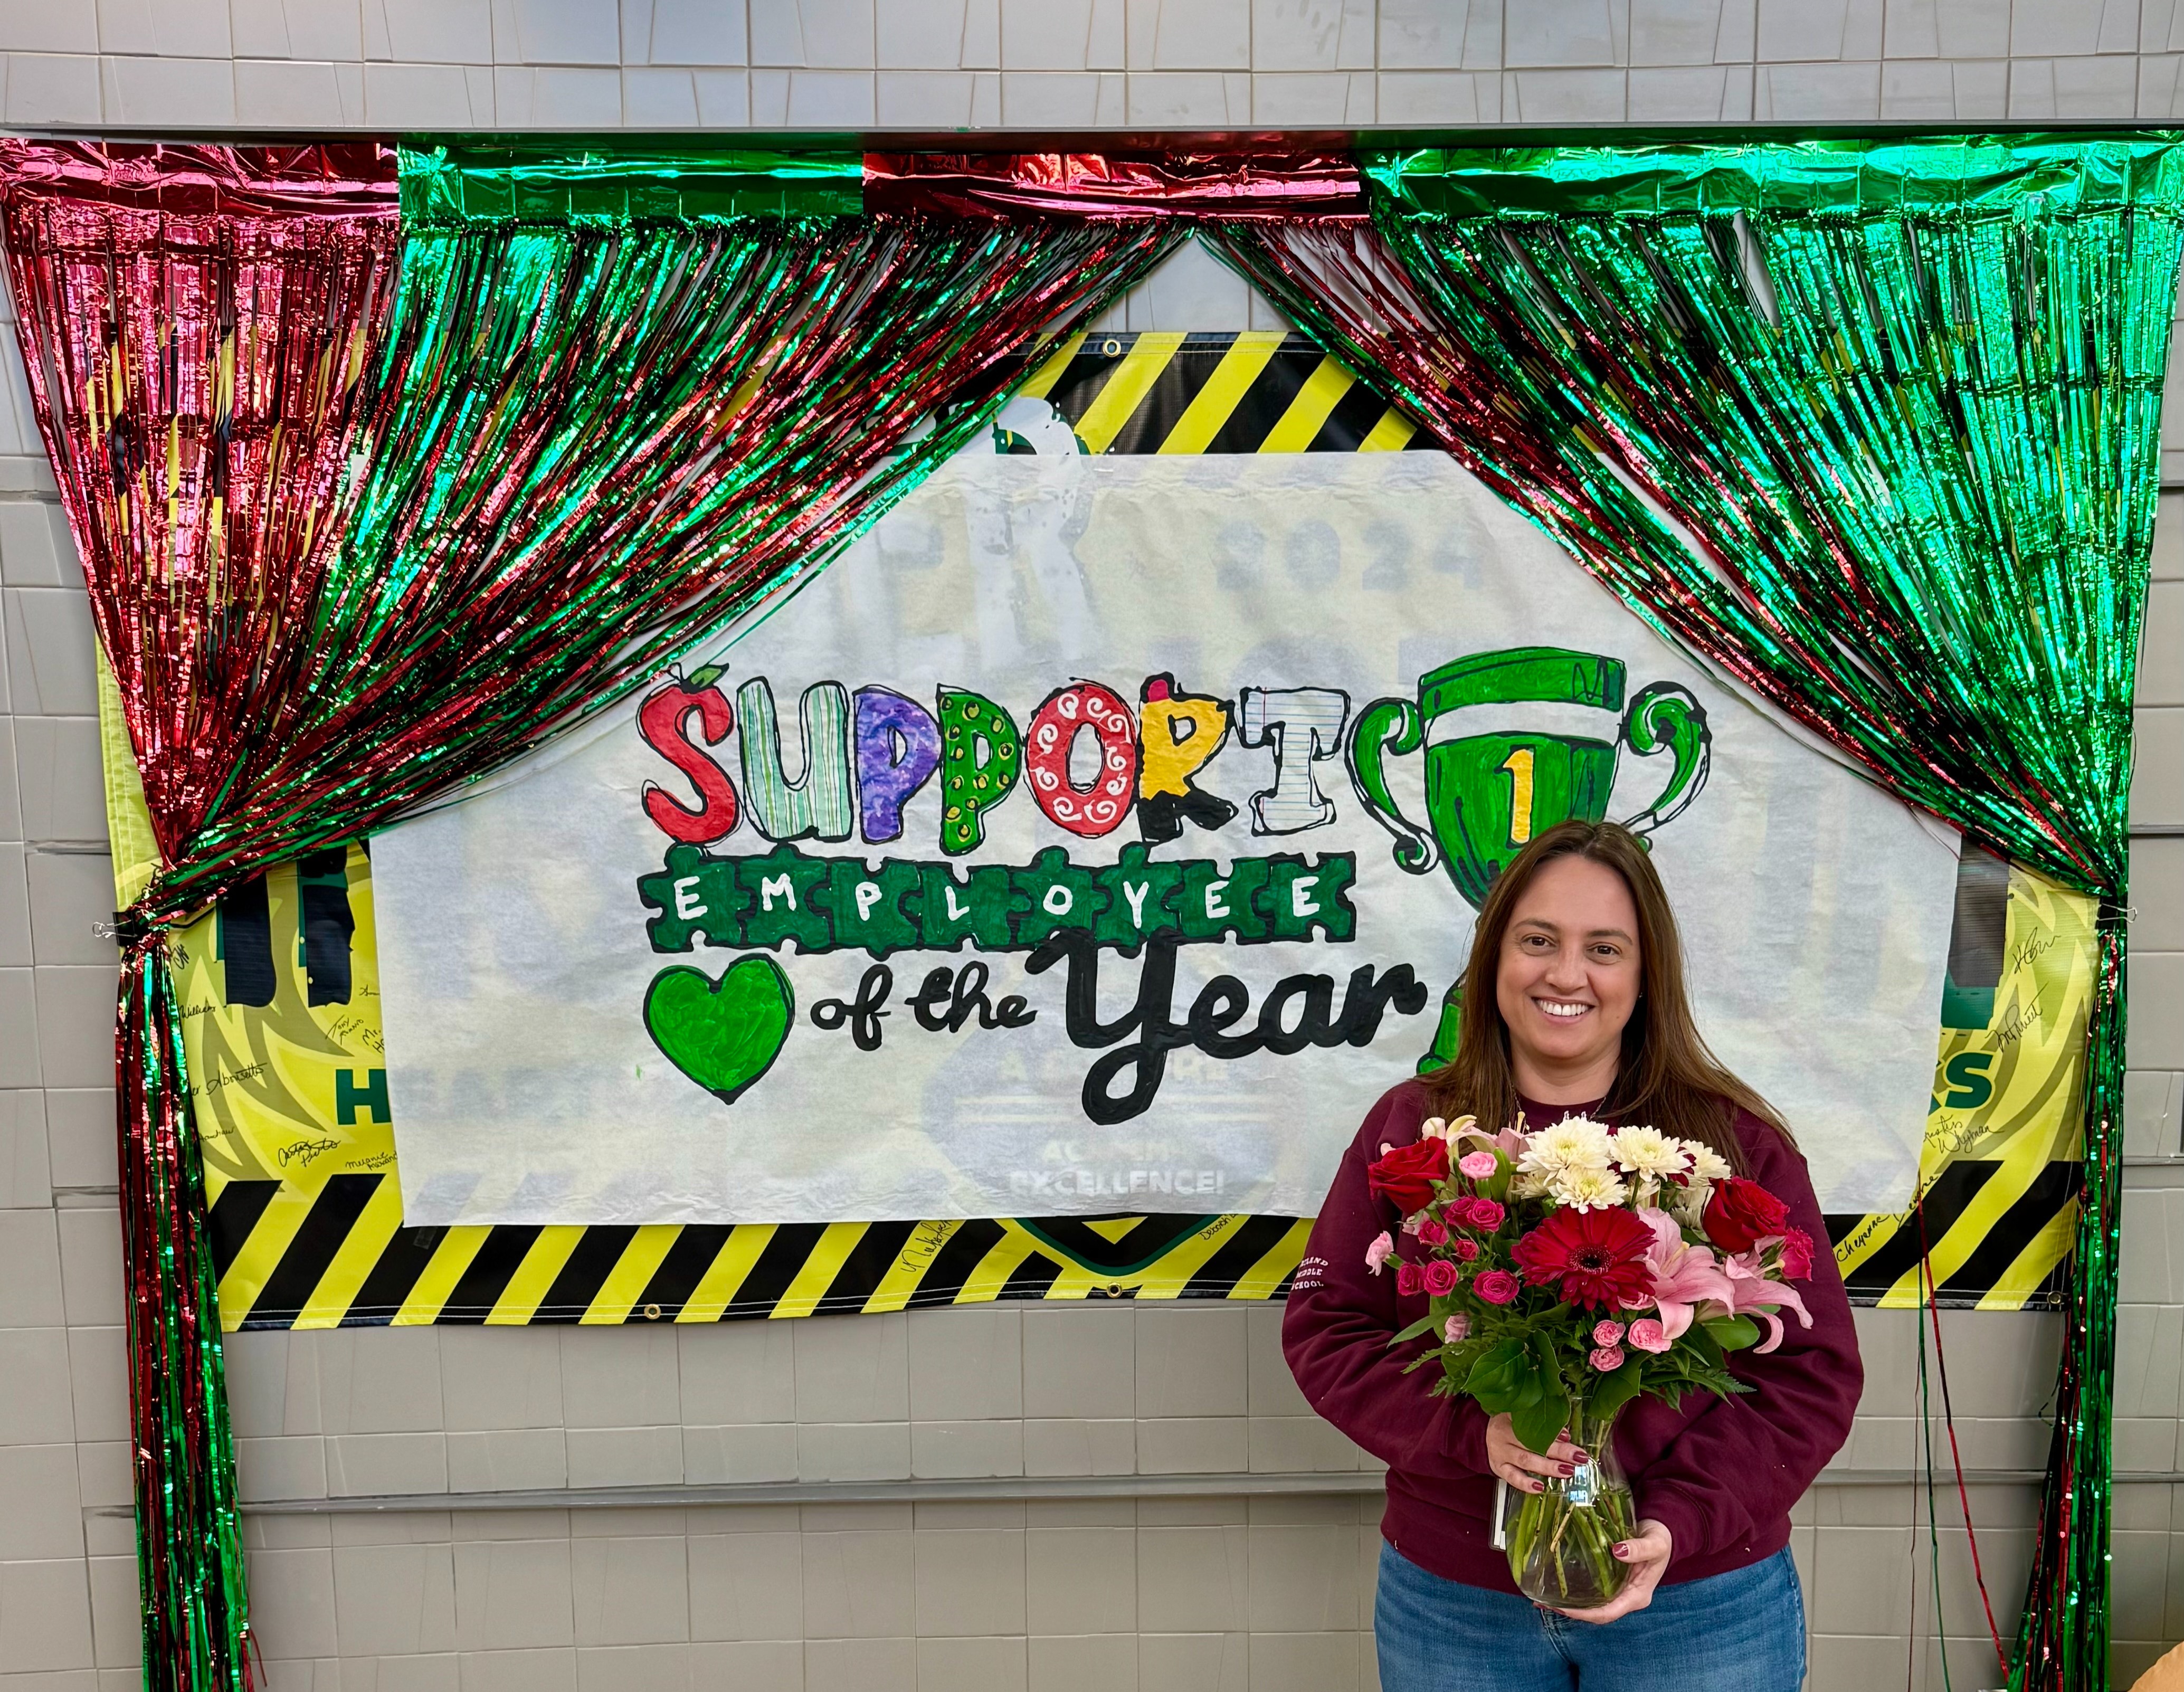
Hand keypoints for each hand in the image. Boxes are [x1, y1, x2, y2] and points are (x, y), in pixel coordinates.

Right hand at [1483, 1412, 1584, 1494]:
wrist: (1483, 1436)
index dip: (1551, 1430)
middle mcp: (1503, 1434)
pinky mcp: (1498, 1468)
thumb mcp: (1520, 1419)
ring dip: (1547, 1467)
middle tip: (1577, 1457)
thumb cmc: (1508, 1426)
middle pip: (1532, 1443)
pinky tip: (1540, 1487)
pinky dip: (1526, 1484)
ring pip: (1525, 1460)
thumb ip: (1542, 1425)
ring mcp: (1500, 1452)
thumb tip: (1565, 1436)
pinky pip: (1512, 1477)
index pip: (1531, 1423)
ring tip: (1566, 1471)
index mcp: (1510, 1417)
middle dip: (1558, 1451)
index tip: (1569, 1436)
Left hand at [1556, 1519, 1672, 1623]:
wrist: (1662, 1531)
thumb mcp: (1656, 1543)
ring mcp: (1620, 1590)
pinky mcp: (1613, 1580)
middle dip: (1573, 1611)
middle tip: (1546, 1602)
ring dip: (1572, 1603)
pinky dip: (1577, 1591)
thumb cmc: (1661, 1539)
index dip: (1586, 1613)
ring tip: (1546, 1597)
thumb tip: (1618, 1551)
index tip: (1564, 1608)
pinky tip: (1559, 1584)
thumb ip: (1640, 1548)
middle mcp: (1627, 1597)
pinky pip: (1593, 1590)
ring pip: (1594, 1604)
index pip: (1609, 1613)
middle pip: (1598, 1612)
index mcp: (1638, 1595)